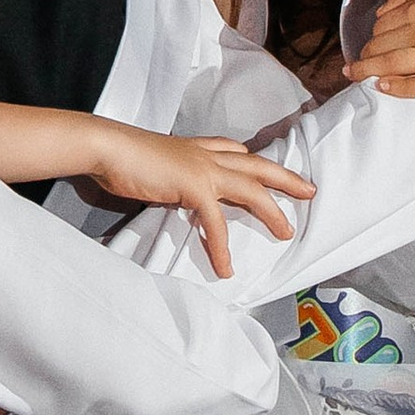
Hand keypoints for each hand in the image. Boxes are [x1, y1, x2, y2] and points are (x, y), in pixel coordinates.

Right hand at [81, 124, 313, 275]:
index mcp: (194, 147)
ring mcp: (203, 168)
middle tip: (308, 191)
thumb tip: (163, 187)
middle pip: (256, 165)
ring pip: (252, 189)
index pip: (232, 149)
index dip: (251, 159)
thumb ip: (165, 174)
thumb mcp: (150, 161)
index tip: (267, 167)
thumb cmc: (119, 155)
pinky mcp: (194, 186)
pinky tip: (226, 267)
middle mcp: (205, 154)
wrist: (106, 146)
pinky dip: (221, 248)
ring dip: (272, 212)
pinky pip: (217, 223)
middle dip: (285, 178)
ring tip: (286, 232)